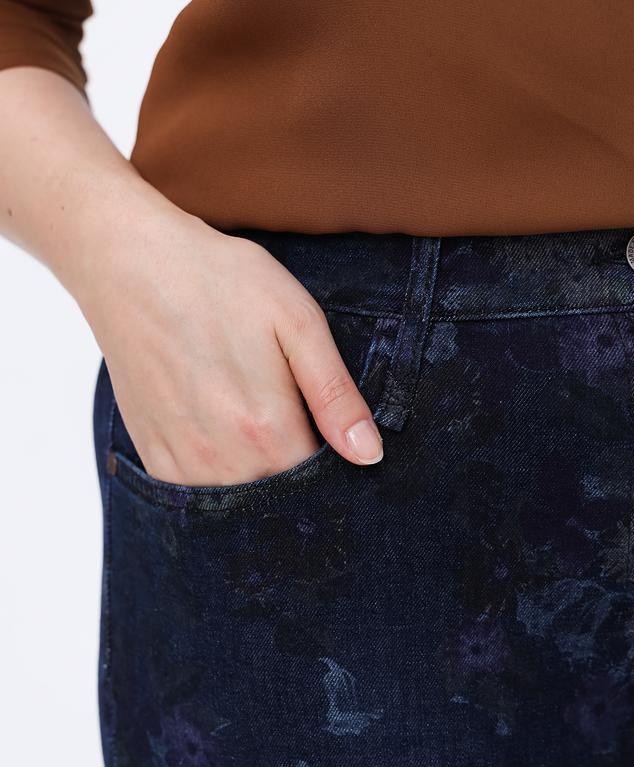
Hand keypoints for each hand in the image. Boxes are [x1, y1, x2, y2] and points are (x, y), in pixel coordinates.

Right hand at [78, 210, 383, 485]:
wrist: (133, 264)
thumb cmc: (221, 282)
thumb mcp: (297, 322)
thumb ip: (335, 395)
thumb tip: (369, 455)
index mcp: (268, 429)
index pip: (321, 483)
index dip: (336, 463)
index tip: (331, 434)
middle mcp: (223, 460)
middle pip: (280, 497)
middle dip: (298, 474)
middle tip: (291, 416)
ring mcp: (182, 462)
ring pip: (239, 501)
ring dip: (257, 477)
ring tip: (254, 420)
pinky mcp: (152, 455)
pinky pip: (196, 494)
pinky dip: (218, 475)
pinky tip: (222, 432)